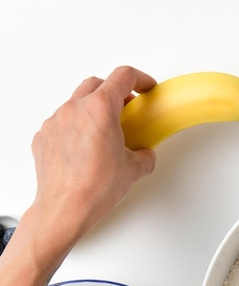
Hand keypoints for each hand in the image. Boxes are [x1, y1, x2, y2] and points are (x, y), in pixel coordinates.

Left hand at [29, 65, 157, 256]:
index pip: (123, 77)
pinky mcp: (44, 137)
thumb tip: (144, 155)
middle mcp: (74, 109)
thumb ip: (144, 156)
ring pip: (76, 102)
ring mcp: (55, 122)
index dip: (140, 79)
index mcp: (100, 109)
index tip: (146, 86)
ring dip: (93, 110)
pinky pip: (62, 123)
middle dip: (115, 92)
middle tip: (128, 109)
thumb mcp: (133, 170)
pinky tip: (86, 149)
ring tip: (105, 132)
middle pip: (97, 84)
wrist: (65, 209)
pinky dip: (76, 128)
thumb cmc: (95, 188)